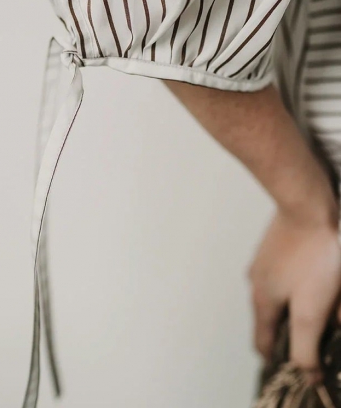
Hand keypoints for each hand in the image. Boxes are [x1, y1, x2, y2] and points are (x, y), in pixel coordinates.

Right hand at [247, 204, 340, 384]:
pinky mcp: (276, 249)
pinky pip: (285, 278)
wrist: (309, 207)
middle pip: (271, 321)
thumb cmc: (314, 256)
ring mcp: (264, 263)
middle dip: (293, 333)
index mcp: (261, 302)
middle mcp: (256, 283)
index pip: (262, 345)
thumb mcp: (312, 310)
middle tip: (321, 338)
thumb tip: (306, 375)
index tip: (303, 371)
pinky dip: (299, 288)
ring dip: (296, 309)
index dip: (280, 362)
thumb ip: (306, 347)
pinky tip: (322, 280)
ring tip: (326, 308)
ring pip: (279, 297)